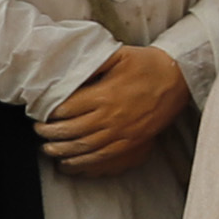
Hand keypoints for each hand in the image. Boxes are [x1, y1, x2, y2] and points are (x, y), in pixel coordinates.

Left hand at [33, 43, 189, 175]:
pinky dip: (82, 162)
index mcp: (104, 95)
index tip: (39, 114)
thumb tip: (66, 70)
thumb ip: (92, 63)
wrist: (180, 78)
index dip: (48, 114)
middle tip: (39, 131)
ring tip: (48, 148)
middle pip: (70, 131)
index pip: (65, 110)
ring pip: (82, 148)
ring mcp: (121, 132)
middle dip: (49, 134)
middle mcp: (110, 117)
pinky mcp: (131, 142)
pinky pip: (101, 157)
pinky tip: (69, 162)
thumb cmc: (147, 65)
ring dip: (61, 150)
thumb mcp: (118, 55)